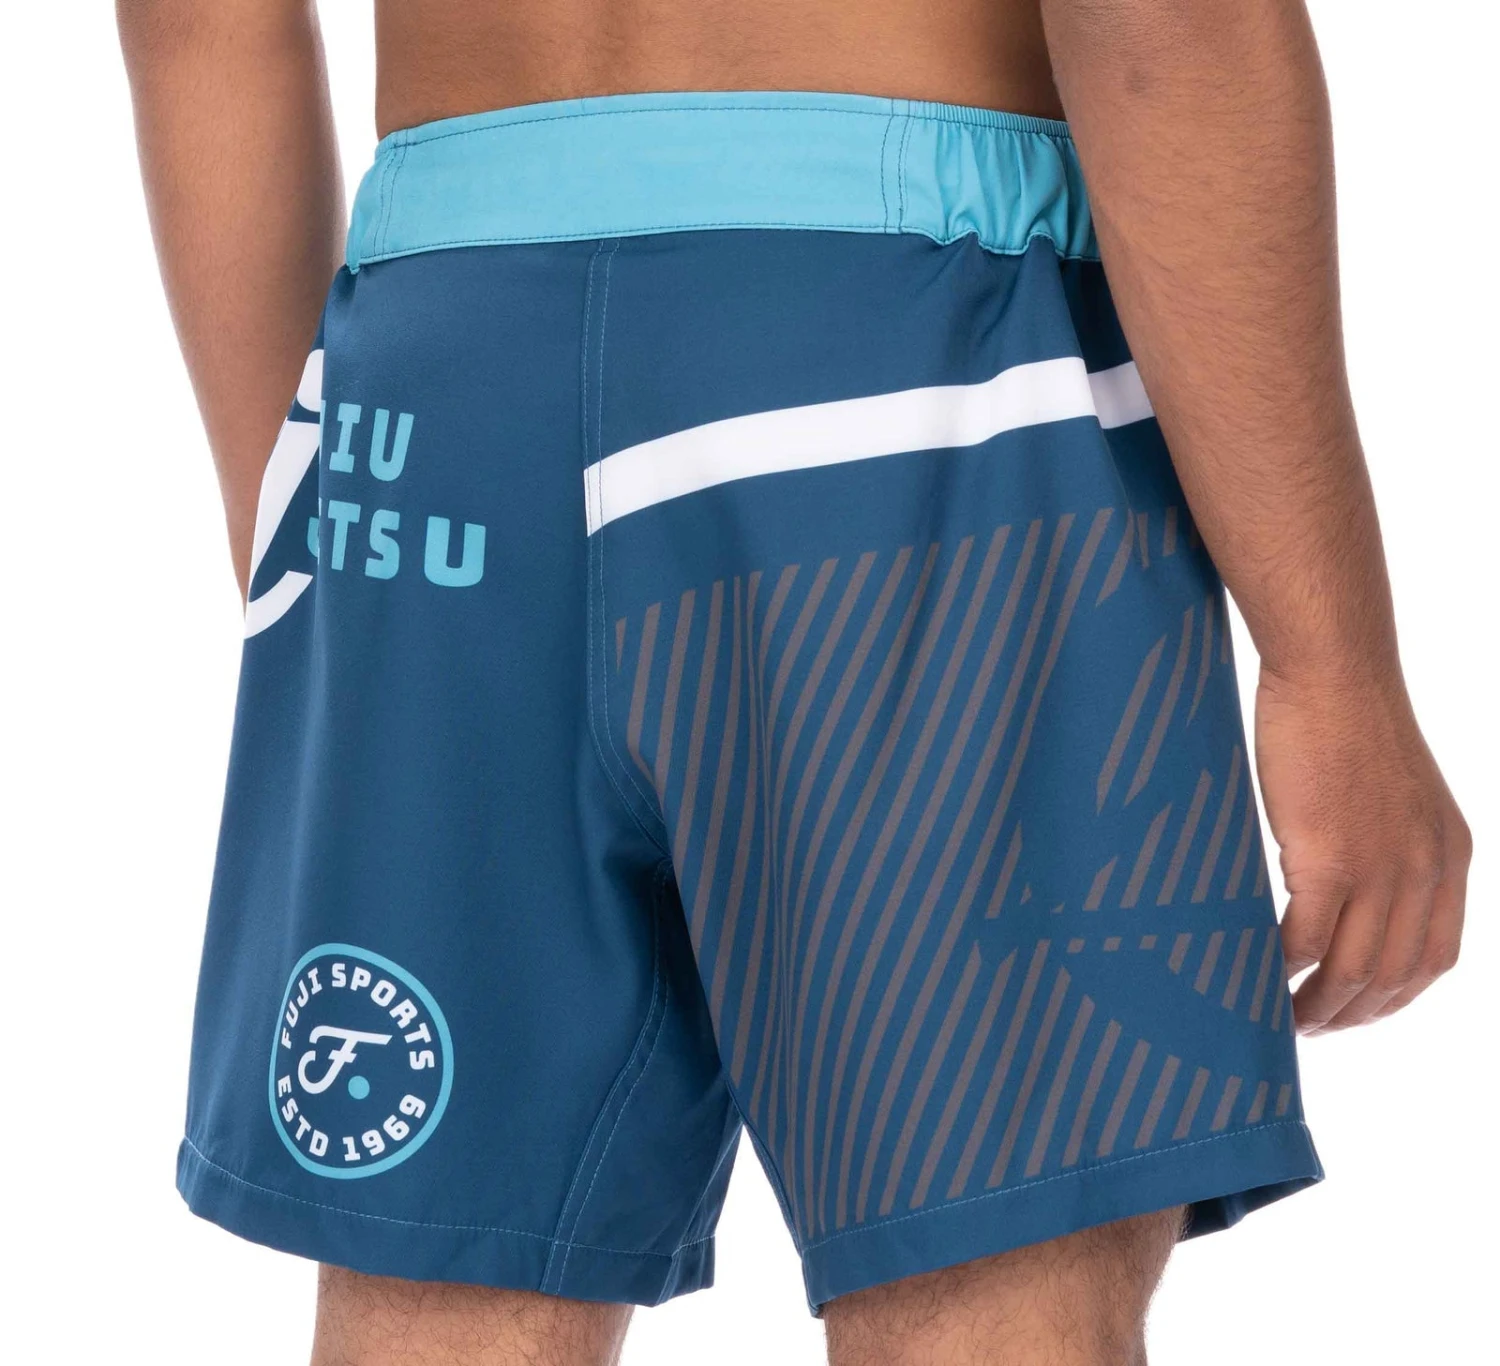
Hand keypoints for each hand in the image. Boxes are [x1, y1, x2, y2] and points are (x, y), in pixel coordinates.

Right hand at [1254, 663, 1469, 1032]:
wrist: (1334, 673)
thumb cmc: (1348, 718)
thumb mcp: (1397, 792)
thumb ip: (1390, 845)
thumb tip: (1352, 888)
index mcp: (1450, 856)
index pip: (1435, 957)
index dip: (1394, 997)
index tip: (1355, 1010)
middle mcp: (1426, 871)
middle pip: (1393, 976)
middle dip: (1351, 1014)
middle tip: (1308, 1027)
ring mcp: (1381, 870)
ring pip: (1353, 970)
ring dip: (1317, 1005)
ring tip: (1282, 1016)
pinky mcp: (1330, 859)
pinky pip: (1305, 939)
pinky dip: (1283, 968)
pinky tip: (1261, 972)